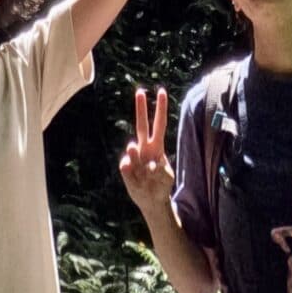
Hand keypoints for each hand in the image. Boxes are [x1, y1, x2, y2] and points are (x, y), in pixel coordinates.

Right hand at [119, 85, 174, 214]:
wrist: (151, 201)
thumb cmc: (161, 185)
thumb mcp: (166, 177)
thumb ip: (160, 168)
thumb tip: (146, 162)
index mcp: (157, 146)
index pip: (159, 124)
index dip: (161, 108)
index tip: (161, 91)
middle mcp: (144, 148)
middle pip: (141, 125)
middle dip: (141, 108)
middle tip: (140, 91)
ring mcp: (134, 157)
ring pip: (131, 148)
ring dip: (137, 157)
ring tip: (146, 172)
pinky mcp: (125, 169)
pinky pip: (126, 166)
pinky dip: (134, 174)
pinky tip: (137, 181)